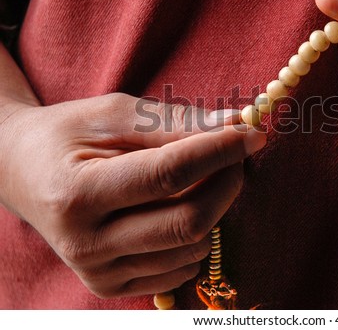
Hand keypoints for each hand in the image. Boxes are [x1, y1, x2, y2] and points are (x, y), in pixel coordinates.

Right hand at [0, 93, 265, 297]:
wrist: (23, 173)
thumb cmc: (67, 135)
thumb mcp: (113, 113)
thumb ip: (173, 121)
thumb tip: (235, 123)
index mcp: (77, 194)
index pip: (168, 175)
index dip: (219, 152)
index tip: (252, 133)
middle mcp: (85, 244)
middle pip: (188, 220)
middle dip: (227, 182)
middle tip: (236, 152)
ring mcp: (98, 272)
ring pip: (191, 246)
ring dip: (214, 206)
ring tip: (202, 175)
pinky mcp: (111, 286)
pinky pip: (181, 268)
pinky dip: (197, 235)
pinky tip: (181, 206)